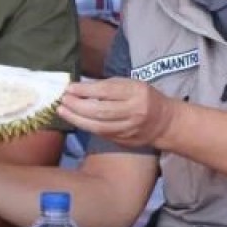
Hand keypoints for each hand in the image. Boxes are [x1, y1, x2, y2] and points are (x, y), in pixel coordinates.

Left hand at [58, 78, 178, 147]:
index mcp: (136, 93)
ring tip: (62, 111)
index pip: (107, 91)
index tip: (69, 88)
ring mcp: (129, 129)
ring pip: (98, 126)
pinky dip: (85, 126)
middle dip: (77, 106)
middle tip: (62, 100)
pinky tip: (75, 119)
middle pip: (100, 111)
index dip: (85, 90)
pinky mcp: (124, 141)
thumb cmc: (143, 97)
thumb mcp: (130, 85)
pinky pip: (100, 133)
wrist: (164, 123)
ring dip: (76, 119)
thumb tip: (79, 87)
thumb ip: (108, 86)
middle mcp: (133, 112)